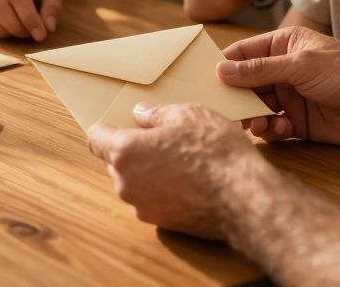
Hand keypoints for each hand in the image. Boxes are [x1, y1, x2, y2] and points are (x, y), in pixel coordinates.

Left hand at [87, 103, 264, 239]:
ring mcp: (143, 207)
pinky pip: (153, 200)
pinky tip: (189, 180)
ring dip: (148, 171)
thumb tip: (142, 115)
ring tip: (181, 159)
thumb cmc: (215, 153)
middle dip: (132, 150)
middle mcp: (126, 183)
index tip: (118, 125)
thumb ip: (157, 114)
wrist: (244, 198)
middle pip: (115, 162)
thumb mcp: (188, 115)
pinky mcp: (161, 224)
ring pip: (135, 182)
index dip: (106, 130)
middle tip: (161, 138)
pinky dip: (163, 190)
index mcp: (126, 152)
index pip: (95, 139)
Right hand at [218, 26, 339, 146]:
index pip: (243, 53)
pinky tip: (278, 130)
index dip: (223, 66)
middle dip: (235, 97)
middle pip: (245, 84)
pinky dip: (270, 131)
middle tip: (225, 110)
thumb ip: (260, 70)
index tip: (201, 80)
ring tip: (257, 124)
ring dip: (252, 117)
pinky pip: (273, 128)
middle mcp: (283, 71)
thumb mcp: (301, 65)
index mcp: (283, 45)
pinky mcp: (299, 123)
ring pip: (256, 108)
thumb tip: (221, 71)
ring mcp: (290, 97)